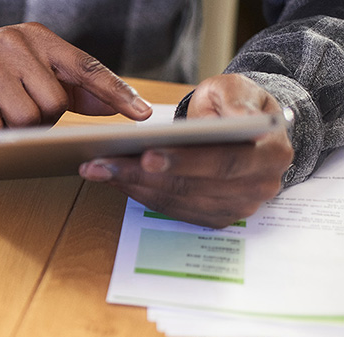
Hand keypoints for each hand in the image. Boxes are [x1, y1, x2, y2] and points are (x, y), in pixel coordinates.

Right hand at [0, 22, 151, 132]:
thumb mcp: (30, 69)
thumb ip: (72, 86)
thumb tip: (117, 106)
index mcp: (36, 37)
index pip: (84, 65)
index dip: (115, 91)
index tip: (143, 113)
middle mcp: (12, 43)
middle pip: (54, 102)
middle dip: (44, 119)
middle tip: (24, 115)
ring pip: (27, 118)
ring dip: (18, 129)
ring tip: (1, 118)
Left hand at [79, 74, 292, 227]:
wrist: (244, 127)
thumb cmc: (236, 104)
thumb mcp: (236, 88)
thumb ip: (233, 100)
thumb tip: (235, 120)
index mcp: (272, 153)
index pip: (225, 162)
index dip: (185, 161)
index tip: (146, 155)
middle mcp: (259, 186)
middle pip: (193, 186)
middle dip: (142, 175)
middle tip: (102, 163)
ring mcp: (238, 206)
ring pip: (178, 201)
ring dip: (133, 186)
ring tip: (96, 169)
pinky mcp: (216, 216)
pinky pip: (172, 210)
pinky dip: (140, 195)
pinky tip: (113, 178)